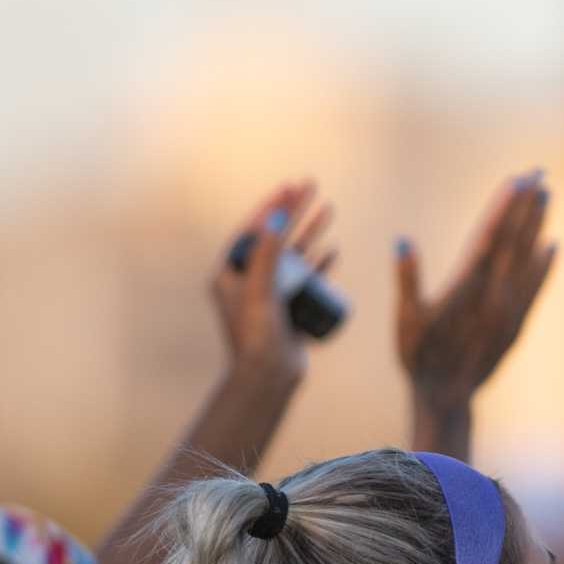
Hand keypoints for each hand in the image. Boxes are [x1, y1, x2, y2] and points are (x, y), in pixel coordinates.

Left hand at [211, 180, 335, 384]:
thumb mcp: (259, 290)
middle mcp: (249, 280)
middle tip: (311, 186)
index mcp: (231, 274)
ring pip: (294, 254)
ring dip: (310, 231)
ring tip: (328, 208)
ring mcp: (271, 293)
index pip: (252, 231)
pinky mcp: (289, 307)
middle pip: (275, 237)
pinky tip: (332, 249)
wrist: (268, 377)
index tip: (288, 188)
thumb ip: (266, 253)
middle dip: (293, 211)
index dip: (271, 207)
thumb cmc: (257, 336)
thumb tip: (275, 215)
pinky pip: (307, 278)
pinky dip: (319, 262)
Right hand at [395, 171, 555, 415]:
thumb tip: (403, 242)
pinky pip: (535, 288)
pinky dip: (545, 266)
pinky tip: (553, 246)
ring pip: (528, 258)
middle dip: (527, 205)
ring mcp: (509, 310)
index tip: (517, 181)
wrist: (447, 398)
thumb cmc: (419, 357)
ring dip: (538, 225)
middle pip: (515, 240)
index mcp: (467, 289)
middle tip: (539, 173)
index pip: (490, 238)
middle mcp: (495, 296)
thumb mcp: (406, 320)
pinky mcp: (516, 324)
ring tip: (547, 195)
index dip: (504, 208)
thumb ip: (406, 280)